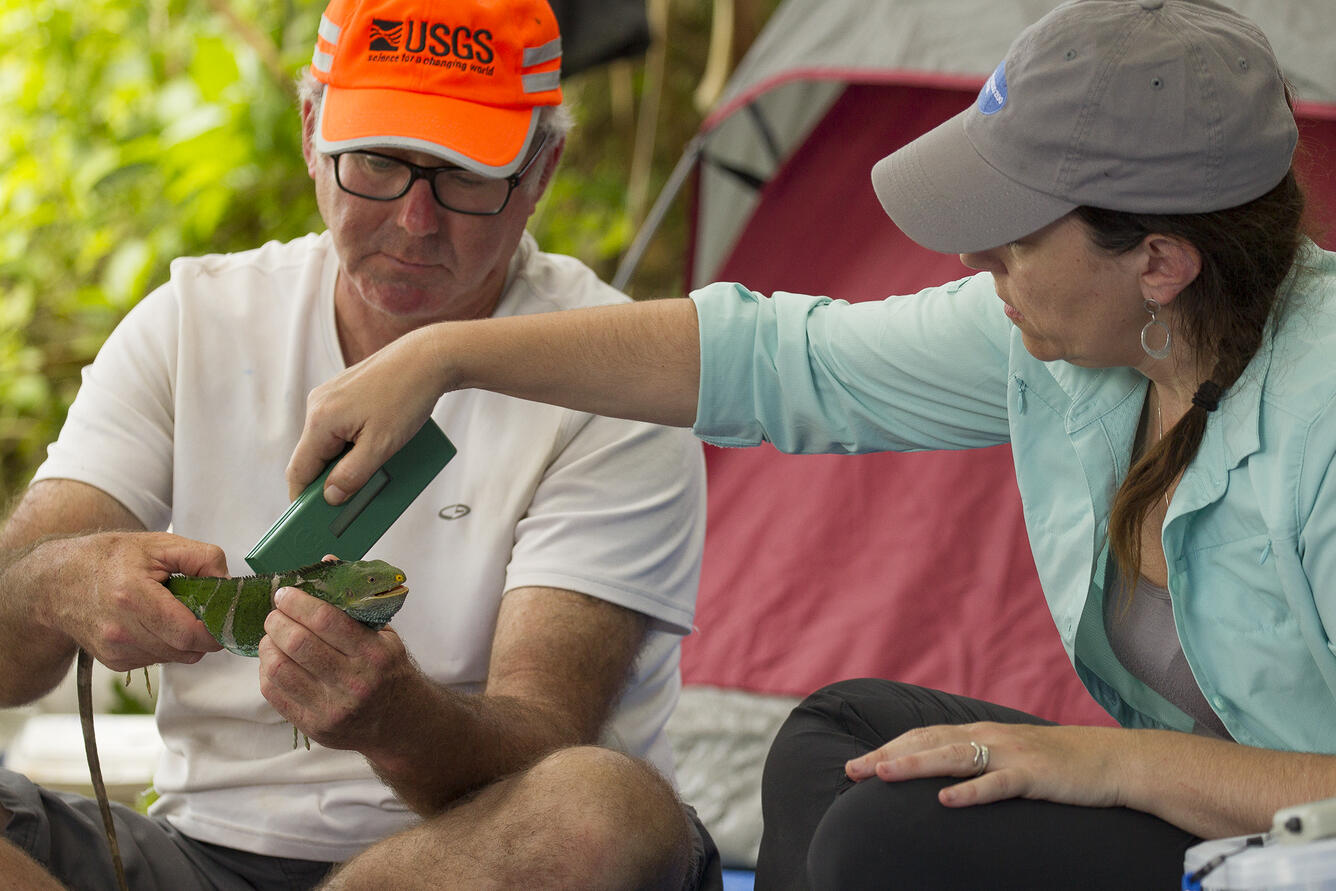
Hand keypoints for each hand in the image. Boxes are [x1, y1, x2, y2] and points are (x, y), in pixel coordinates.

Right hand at [40, 531, 225, 670]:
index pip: (189, 633)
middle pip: (185, 649)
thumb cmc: (110, 559)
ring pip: (175, 658)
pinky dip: (166, 644)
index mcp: (132, 597)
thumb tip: (228, 583)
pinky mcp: (114, 662)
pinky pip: (158, 659)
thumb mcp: (160, 544)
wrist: (57, 581)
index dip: (214, 629)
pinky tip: (153, 622)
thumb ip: (202, 558)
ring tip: (172, 610)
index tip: (223, 615)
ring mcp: (116, 651)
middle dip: (203, 633)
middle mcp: (120, 631)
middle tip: (202, 609)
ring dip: (185, 640)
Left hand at [257, 586, 418, 751]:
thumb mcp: (383, 634)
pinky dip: (267, 669)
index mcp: (375, 655)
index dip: (298, 602)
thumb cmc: (389, 671)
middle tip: (276, 613)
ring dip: (268, 645)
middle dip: (277, 620)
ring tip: (273, 636)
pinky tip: (275, 659)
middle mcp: (354, 683)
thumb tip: (324, 562)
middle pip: (297, 643)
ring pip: (279, 668)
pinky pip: (274, 692)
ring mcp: (331, 708)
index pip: (325, 620)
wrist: (399, 723)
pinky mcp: (312, 726)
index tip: (286, 593)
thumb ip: (353, 601)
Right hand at [286, 326, 448, 503]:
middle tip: (347, 504)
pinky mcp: (345, 391)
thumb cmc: (407, 399)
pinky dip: (352, 443)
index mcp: (321, 419)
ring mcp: (330, 395)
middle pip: (313, 456)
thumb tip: (330, 497)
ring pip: (328, 441)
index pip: (299, 470)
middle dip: (329, 481)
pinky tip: (374, 452)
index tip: (311, 521)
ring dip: (344, 462)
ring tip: (369, 478)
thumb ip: (352, 475)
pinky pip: (341, 426)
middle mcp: (318, 405)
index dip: (304, 499)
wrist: (428, 357)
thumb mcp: (382, 446)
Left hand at [844, 722, 1128, 809]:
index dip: (889, 748)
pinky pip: (997, 784)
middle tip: (854, 770)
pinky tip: (946, 801)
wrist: (1111, 760)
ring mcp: (1011, 754)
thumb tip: (940, 779)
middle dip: (889, 756)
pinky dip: (970, 792)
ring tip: (884, 775)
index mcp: (980, 733)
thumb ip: (977, 761)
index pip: (923, 736)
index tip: (857, 764)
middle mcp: (989, 737)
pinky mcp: (1034, 775)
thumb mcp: (1010, 756)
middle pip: (928, 743)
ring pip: (954, 757)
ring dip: (916, 765)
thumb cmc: (1057, 764)